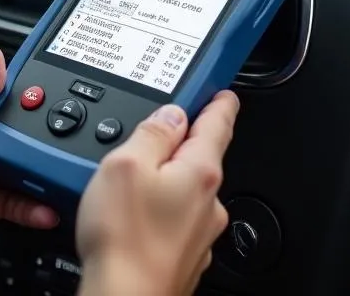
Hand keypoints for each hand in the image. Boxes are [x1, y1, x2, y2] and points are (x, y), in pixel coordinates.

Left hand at [0, 45, 59, 244]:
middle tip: (69, 148)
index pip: (11, 97)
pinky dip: (34, 207)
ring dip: (43, 176)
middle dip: (46, 142)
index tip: (65, 100)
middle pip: (24, 136)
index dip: (36, 99)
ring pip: (25, 170)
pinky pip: (18, 203)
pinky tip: (46, 209)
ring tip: (63, 181)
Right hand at [76, 91, 239, 295]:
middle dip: (178, 145)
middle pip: (199, 158)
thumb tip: (170, 115)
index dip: (220, 103)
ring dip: (164, 181)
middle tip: (150, 136)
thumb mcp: (125, 164)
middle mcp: (208, 204)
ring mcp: (199, 234)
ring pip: (185, 191)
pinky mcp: (183, 257)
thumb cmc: (125, 239)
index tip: (225, 93)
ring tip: (128, 182)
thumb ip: (151, 133)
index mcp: (199, 173)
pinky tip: (131, 216)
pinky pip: (174, 219)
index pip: (219, 125)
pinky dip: (157, 211)